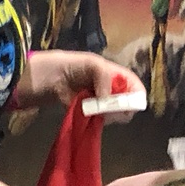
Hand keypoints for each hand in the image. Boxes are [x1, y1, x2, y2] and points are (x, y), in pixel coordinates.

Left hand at [23, 51, 145, 122]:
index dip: (136, 96)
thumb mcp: (92, 64)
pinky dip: (98, 120)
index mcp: (117, 76)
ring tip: (94, 109)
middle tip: (107, 108)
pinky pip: (100, 121)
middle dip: (121, 108)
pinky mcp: (90, 114)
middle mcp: (113, 90)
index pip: (136, 87)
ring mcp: (102, 104)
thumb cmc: (72, 66)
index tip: (128, 105)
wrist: (49, 78)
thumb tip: (107, 99)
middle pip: (128, 105)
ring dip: (108, 115)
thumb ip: (105, 77)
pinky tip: (89, 115)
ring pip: (115, 115)